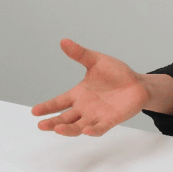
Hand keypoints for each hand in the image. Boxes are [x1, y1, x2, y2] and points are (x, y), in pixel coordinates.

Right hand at [31, 39, 148, 136]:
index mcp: (78, 94)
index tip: (34, 111)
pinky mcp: (111, 120)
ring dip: (68, 129)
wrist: (138, 84)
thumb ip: (80, 54)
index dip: (47, 107)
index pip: (58, 102)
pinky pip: (100, 128)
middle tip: (41, 125)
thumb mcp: (97, 61)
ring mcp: (96, 116)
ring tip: (58, 128)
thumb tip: (64, 41)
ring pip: (78, 127)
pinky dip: (93, 130)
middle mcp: (84, 108)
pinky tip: (87, 130)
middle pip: (64, 118)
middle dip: (53, 122)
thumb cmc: (116, 73)